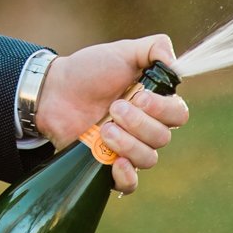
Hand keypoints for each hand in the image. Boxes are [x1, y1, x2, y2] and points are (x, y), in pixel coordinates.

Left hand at [35, 35, 189, 193]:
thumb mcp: (122, 51)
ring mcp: (128, 148)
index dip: (163, 109)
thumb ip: (154, 48)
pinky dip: (127, 176)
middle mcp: (145, 128)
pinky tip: (115, 162)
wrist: (53, 91)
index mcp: (154, 103)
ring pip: (148, 159)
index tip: (140, 96)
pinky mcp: (108, 166)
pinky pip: (130, 185)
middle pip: (163, 138)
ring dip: (128, 143)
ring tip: (104, 128)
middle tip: (114, 108)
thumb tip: (176, 64)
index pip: (179, 114)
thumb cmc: (89, 71)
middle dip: (138, 123)